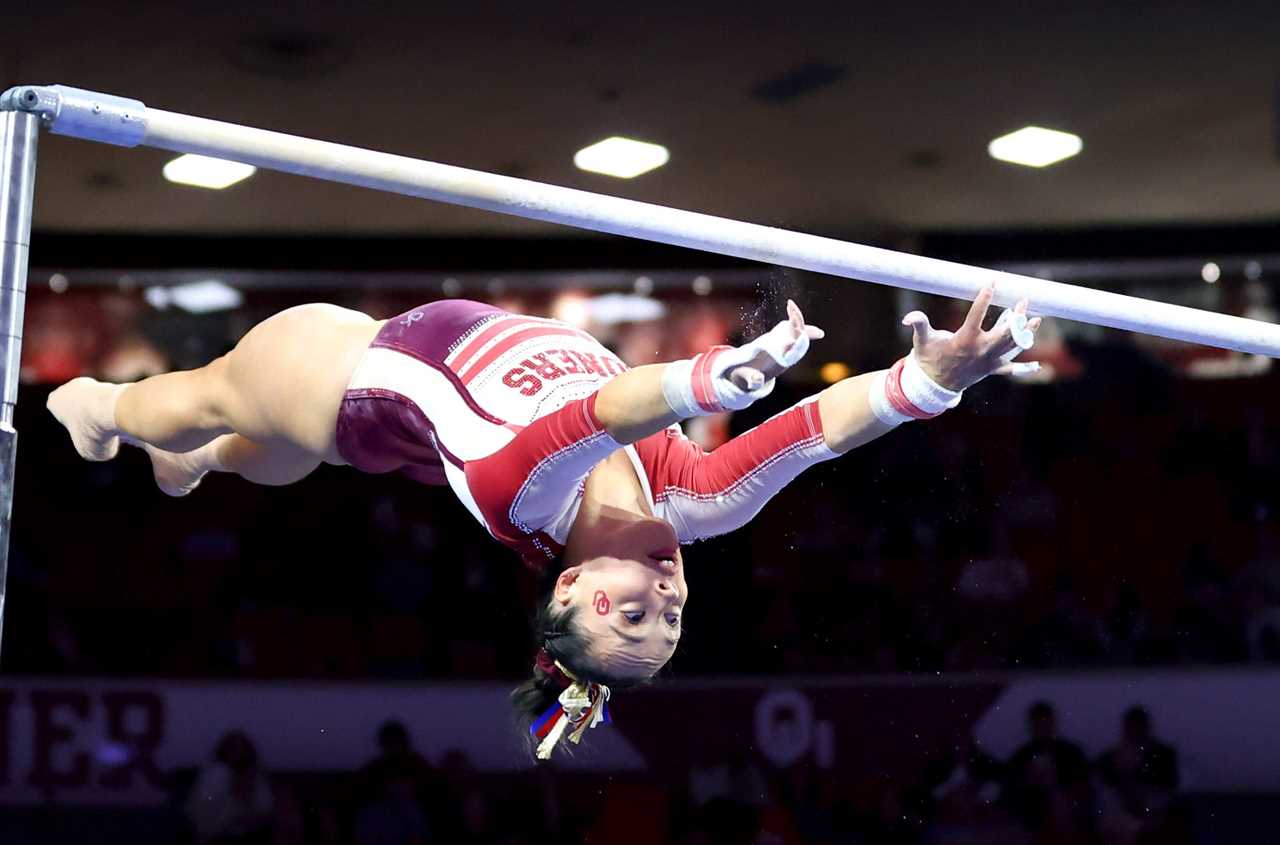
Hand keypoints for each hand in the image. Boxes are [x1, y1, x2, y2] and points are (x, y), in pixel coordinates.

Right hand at [729, 300, 825, 389]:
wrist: (749, 371)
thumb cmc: (748, 375)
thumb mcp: (747, 378)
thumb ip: (753, 380)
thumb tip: (757, 380)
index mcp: (781, 364)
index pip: (793, 356)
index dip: (797, 348)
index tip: (797, 339)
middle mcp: (788, 353)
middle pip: (799, 340)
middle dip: (799, 329)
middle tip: (793, 316)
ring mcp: (787, 343)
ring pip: (798, 330)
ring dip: (796, 319)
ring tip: (790, 305)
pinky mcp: (783, 336)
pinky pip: (793, 326)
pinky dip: (793, 317)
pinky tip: (789, 304)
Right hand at [902, 284, 1042, 390]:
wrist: (933, 385)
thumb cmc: (928, 359)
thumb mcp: (922, 340)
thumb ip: (919, 324)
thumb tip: (907, 318)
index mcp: (965, 339)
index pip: (978, 313)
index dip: (986, 296)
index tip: (993, 282)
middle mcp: (981, 350)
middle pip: (1006, 331)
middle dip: (1017, 315)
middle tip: (1023, 300)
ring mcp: (989, 361)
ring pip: (1013, 346)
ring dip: (1026, 333)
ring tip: (1036, 319)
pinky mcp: (991, 370)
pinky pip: (1010, 369)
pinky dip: (1024, 368)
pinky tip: (1037, 366)